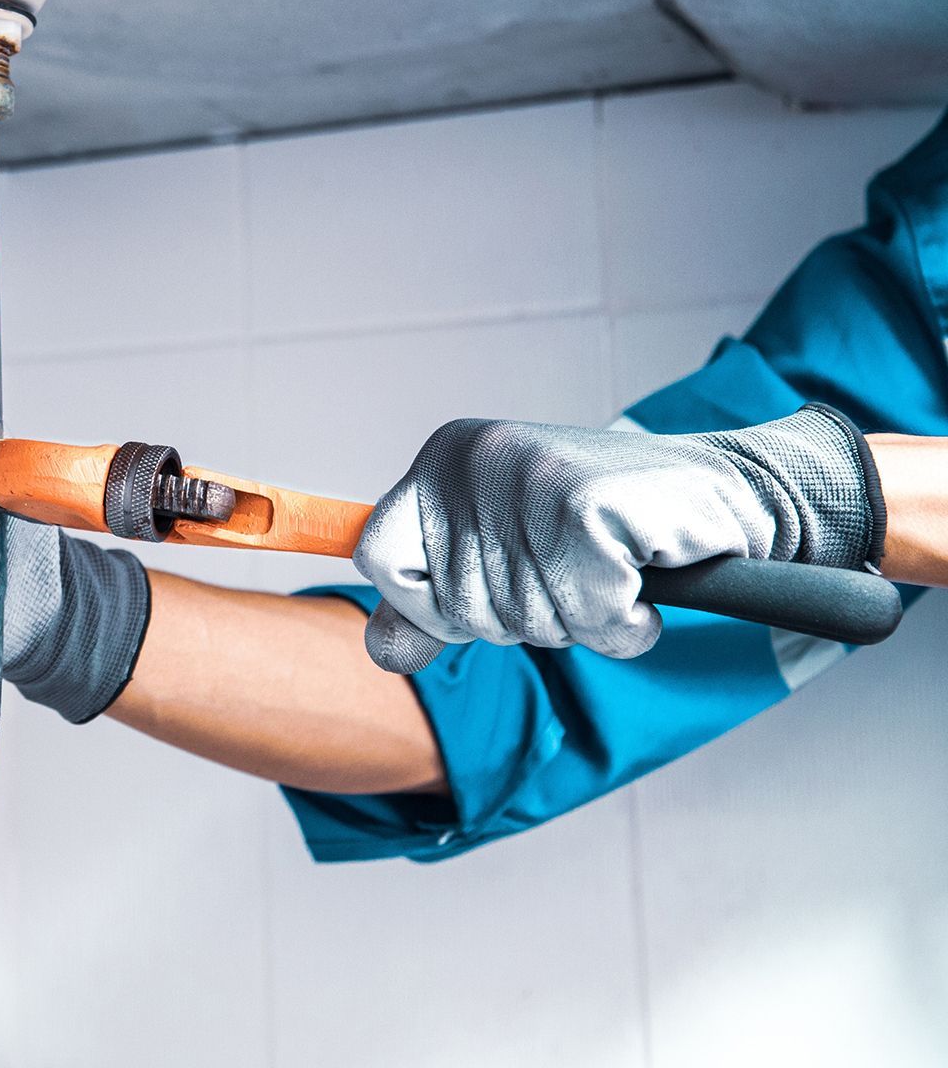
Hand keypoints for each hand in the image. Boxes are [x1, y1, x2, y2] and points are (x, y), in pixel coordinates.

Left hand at [353, 404, 883, 672]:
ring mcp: (532, 480)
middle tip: (578, 570)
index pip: (379, 558)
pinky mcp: (591, 510)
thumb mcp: (508, 556)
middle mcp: (476, 458)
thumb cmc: (614, 531)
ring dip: (581, 620)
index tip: (486, 592)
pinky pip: (590, 620)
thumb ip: (437, 599)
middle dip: (526, 616)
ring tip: (614, 567)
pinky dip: (626, 623)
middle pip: (457, 609)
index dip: (429, 603)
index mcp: (445, 459)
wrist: (733, 496)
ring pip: (525, 620)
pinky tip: (644, 575)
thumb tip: (382, 653)